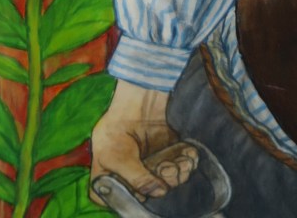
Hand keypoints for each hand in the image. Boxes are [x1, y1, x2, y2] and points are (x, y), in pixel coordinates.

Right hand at [90, 79, 197, 202]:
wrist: (139, 95)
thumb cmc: (117, 125)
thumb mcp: (117, 155)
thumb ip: (137, 180)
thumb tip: (159, 192)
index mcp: (108, 176)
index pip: (115, 201)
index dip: (129, 201)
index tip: (140, 192)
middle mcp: (130, 174)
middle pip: (149, 194)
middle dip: (163, 184)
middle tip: (165, 167)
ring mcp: (150, 164)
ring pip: (169, 182)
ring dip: (178, 174)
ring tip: (179, 162)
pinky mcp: (167, 154)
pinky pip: (182, 167)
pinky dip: (188, 162)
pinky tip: (187, 155)